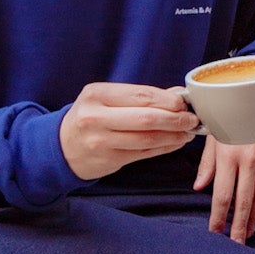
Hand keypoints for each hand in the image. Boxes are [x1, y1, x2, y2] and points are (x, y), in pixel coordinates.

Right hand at [59, 83, 198, 180]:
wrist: (61, 147)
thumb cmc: (91, 118)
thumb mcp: (107, 100)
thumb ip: (140, 96)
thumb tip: (178, 93)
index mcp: (96, 95)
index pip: (140, 95)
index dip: (167, 100)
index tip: (184, 103)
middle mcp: (95, 117)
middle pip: (146, 118)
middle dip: (175, 119)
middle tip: (192, 120)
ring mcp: (100, 141)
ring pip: (147, 139)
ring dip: (173, 136)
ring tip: (187, 133)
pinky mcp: (108, 160)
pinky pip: (144, 154)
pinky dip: (164, 148)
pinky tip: (175, 143)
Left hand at [194, 131, 254, 242]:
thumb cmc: (234, 112)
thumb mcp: (213, 135)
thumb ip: (207, 164)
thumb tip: (201, 186)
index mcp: (228, 156)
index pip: (221, 196)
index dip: (217, 218)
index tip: (215, 231)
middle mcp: (248, 161)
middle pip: (242, 203)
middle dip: (237, 227)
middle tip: (235, 243)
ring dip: (253, 218)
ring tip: (247, 231)